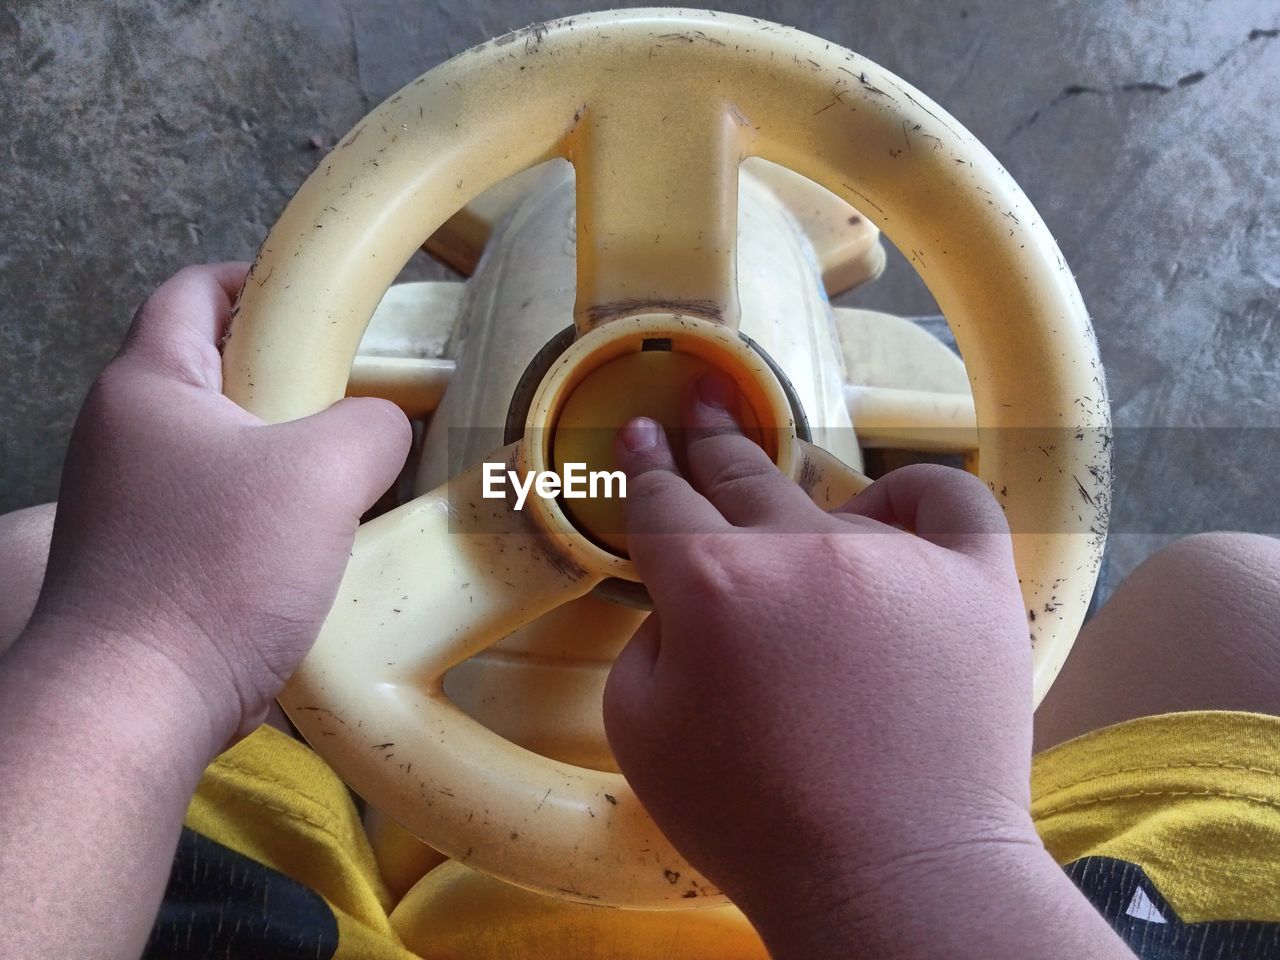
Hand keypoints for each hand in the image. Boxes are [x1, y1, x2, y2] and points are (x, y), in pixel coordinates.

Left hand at [26, 263, 409, 745]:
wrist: (135, 705)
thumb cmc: (212, 573)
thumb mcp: (322, 476)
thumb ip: (372, 428)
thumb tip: (385, 428)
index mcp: (148, 386)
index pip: (194, 292)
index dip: (259, 281)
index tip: (320, 301)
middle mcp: (122, 435)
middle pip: (213, 372)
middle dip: (288, 377)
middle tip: (357, 395)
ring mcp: (127, 503)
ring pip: (220, 449)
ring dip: (283, 455)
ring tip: (350, 475)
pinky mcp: (144, 563)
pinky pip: (215, 511)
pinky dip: (265, 513)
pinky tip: (316, 544)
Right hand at [604, 373, 1039, 951]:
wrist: (895, 879)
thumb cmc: (760, 823)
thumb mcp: (641, 734)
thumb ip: (647, 640)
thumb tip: (685, 598)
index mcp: (711, 584)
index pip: (664, 499)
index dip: (647, 466)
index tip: (647, 436)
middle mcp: (801, 551)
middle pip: (742, 473)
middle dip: (712, 439)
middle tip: (702, 411)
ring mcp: (896, 558)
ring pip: (835, 495)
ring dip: (805, 508)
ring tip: (800, 549)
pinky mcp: (974, 579)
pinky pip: (949, 497)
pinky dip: (917, 495)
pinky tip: (894, 516)